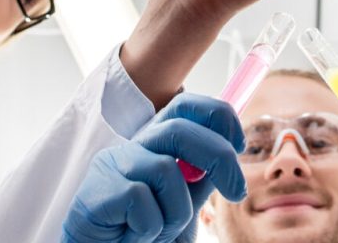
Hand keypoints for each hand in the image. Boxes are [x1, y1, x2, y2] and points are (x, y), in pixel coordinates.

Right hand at [62, 93, 246, 242]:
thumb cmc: (142, 233)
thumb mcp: (182, 204)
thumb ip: (199, 179)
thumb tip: (229, 152)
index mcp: (156, 144)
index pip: (185, 106)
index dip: (218, 116)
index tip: (239, 146)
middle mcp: (134, 147)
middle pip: (180, 129)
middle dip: (219, 158)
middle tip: (237, 193)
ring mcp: (113, 165)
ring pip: (165, 170)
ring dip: (176, 211)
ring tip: (158, 232)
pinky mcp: (98, 190)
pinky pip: (141, 200)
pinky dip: (150, 227)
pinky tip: (132, 236)